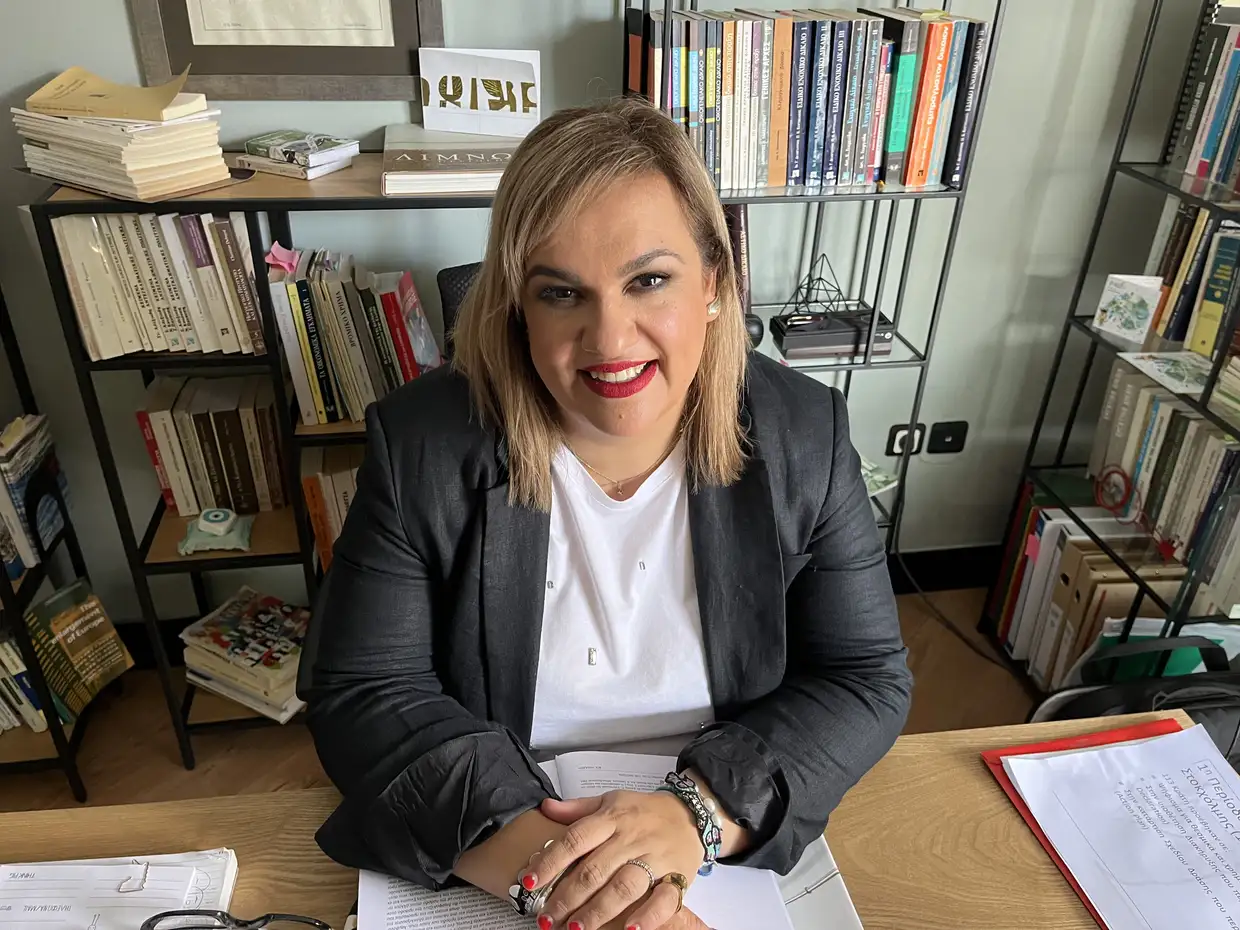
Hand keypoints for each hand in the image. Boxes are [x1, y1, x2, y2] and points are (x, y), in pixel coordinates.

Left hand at [523, 790, 704, 929]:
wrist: (692, 813)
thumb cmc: (645, 811)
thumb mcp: (611, 801)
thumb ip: (577, 809)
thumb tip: (545, 808)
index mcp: (611, 818)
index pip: (575, 838)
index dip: (550, 860)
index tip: (529, 881)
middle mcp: (630, 838)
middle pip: (594, 870)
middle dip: (567, 897)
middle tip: (546, 918)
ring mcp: (654, 859)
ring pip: (623, 887)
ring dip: (597, 911)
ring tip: (576, 928)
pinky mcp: (676, 878)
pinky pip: (662, 900)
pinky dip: (647, 917)